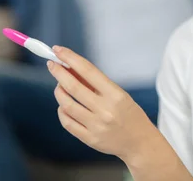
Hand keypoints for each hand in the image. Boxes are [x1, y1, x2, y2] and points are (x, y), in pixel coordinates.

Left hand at [47, 46, 158, 161]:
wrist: (139, 142)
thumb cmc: (130, 114)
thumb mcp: (119, 94)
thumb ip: (96, 83)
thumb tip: (71, 67)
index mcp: (115, 94)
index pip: (88, 71)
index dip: (70, 58)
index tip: (58, 50)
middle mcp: (105, 110)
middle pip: (74, 87)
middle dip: (59, 72)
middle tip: (52, 64)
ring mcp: (96, 126)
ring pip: (67, 105)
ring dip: (59, 91)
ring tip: (59, 86)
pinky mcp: (90, 139)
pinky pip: (67, 122)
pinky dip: (62, 110)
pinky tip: (64, 105)